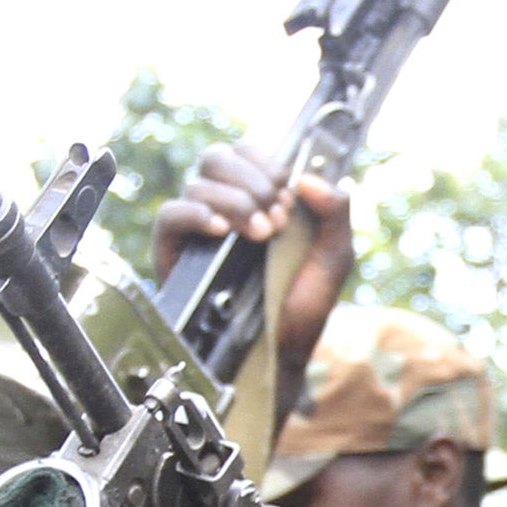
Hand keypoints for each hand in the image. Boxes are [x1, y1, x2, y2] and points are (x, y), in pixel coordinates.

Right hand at [150, 141, 355, 371]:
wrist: (277, 354)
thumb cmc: (300, 308)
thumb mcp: (333, 259)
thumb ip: (335, 213)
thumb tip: (308, 178)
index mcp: (255, 198)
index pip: (246, 152)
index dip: (267, 164)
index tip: (289, 196)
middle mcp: (222, 206)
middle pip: (218, 157)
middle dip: (254, 182)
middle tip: (279, 219)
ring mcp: (195, 227)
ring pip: (198, 182)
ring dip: (236, 202)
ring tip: (262, 236)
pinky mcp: (172, 251)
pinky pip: (171, 214)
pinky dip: (197, 215)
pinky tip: (223, 232)